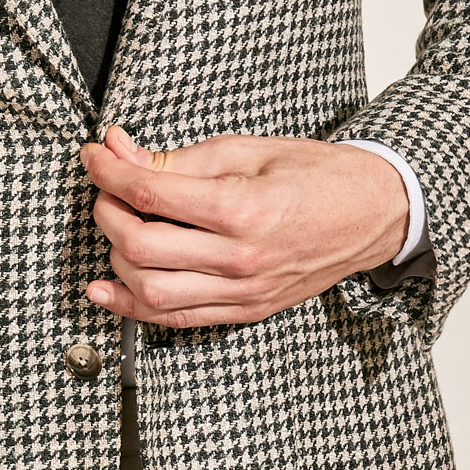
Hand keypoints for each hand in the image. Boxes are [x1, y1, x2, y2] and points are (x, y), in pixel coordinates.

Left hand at [80, 122, 408, 328]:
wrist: (375, 213)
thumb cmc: (317, 175)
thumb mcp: (247, 150)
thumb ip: (178, 160)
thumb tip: (119, 152)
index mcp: (243, 209)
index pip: (150, 194)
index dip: (108, 172)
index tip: (93, 156)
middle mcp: (241, 258)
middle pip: (141, 246)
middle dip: (106, 213)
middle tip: (105, 189)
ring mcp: (244, 292)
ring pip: (151, 292)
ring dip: (115, 259)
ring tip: (115, 229)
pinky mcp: (246, 311)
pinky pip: (177, 319)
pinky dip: (134, 306)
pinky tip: (108, 289)